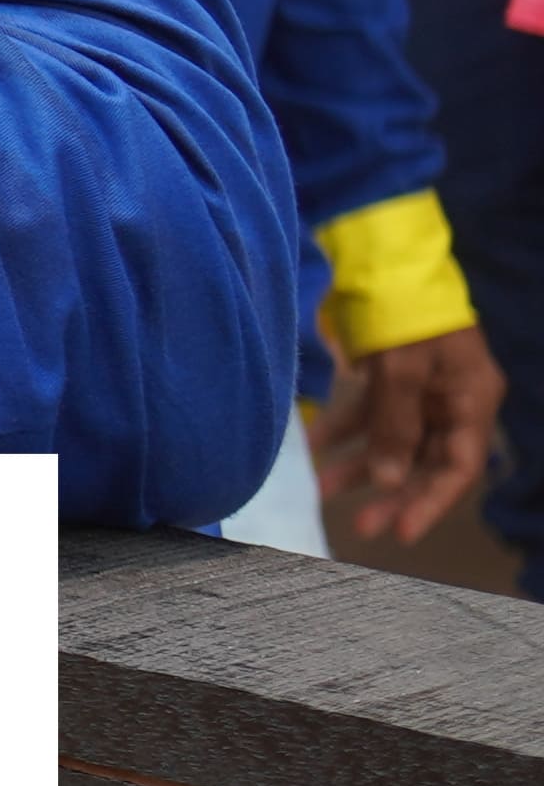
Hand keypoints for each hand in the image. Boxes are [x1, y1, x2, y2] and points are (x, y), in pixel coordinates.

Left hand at [318, 324, 507, 543]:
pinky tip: (314, 445)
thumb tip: (385, 480)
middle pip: (425, 460)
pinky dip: (344, 429)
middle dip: (391, 491)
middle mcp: (449, 399)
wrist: (382, 253)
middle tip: (359, 525)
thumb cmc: (404, 310)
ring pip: (391, 439)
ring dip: (359, 463)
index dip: (431, 503)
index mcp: (471, 400)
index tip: (399, 531)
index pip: (459, 468)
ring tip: (321, 487)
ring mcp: (419, 386)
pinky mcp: (388, 372)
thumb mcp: (403, 369)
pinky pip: (368, 411)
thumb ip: (395, 425)